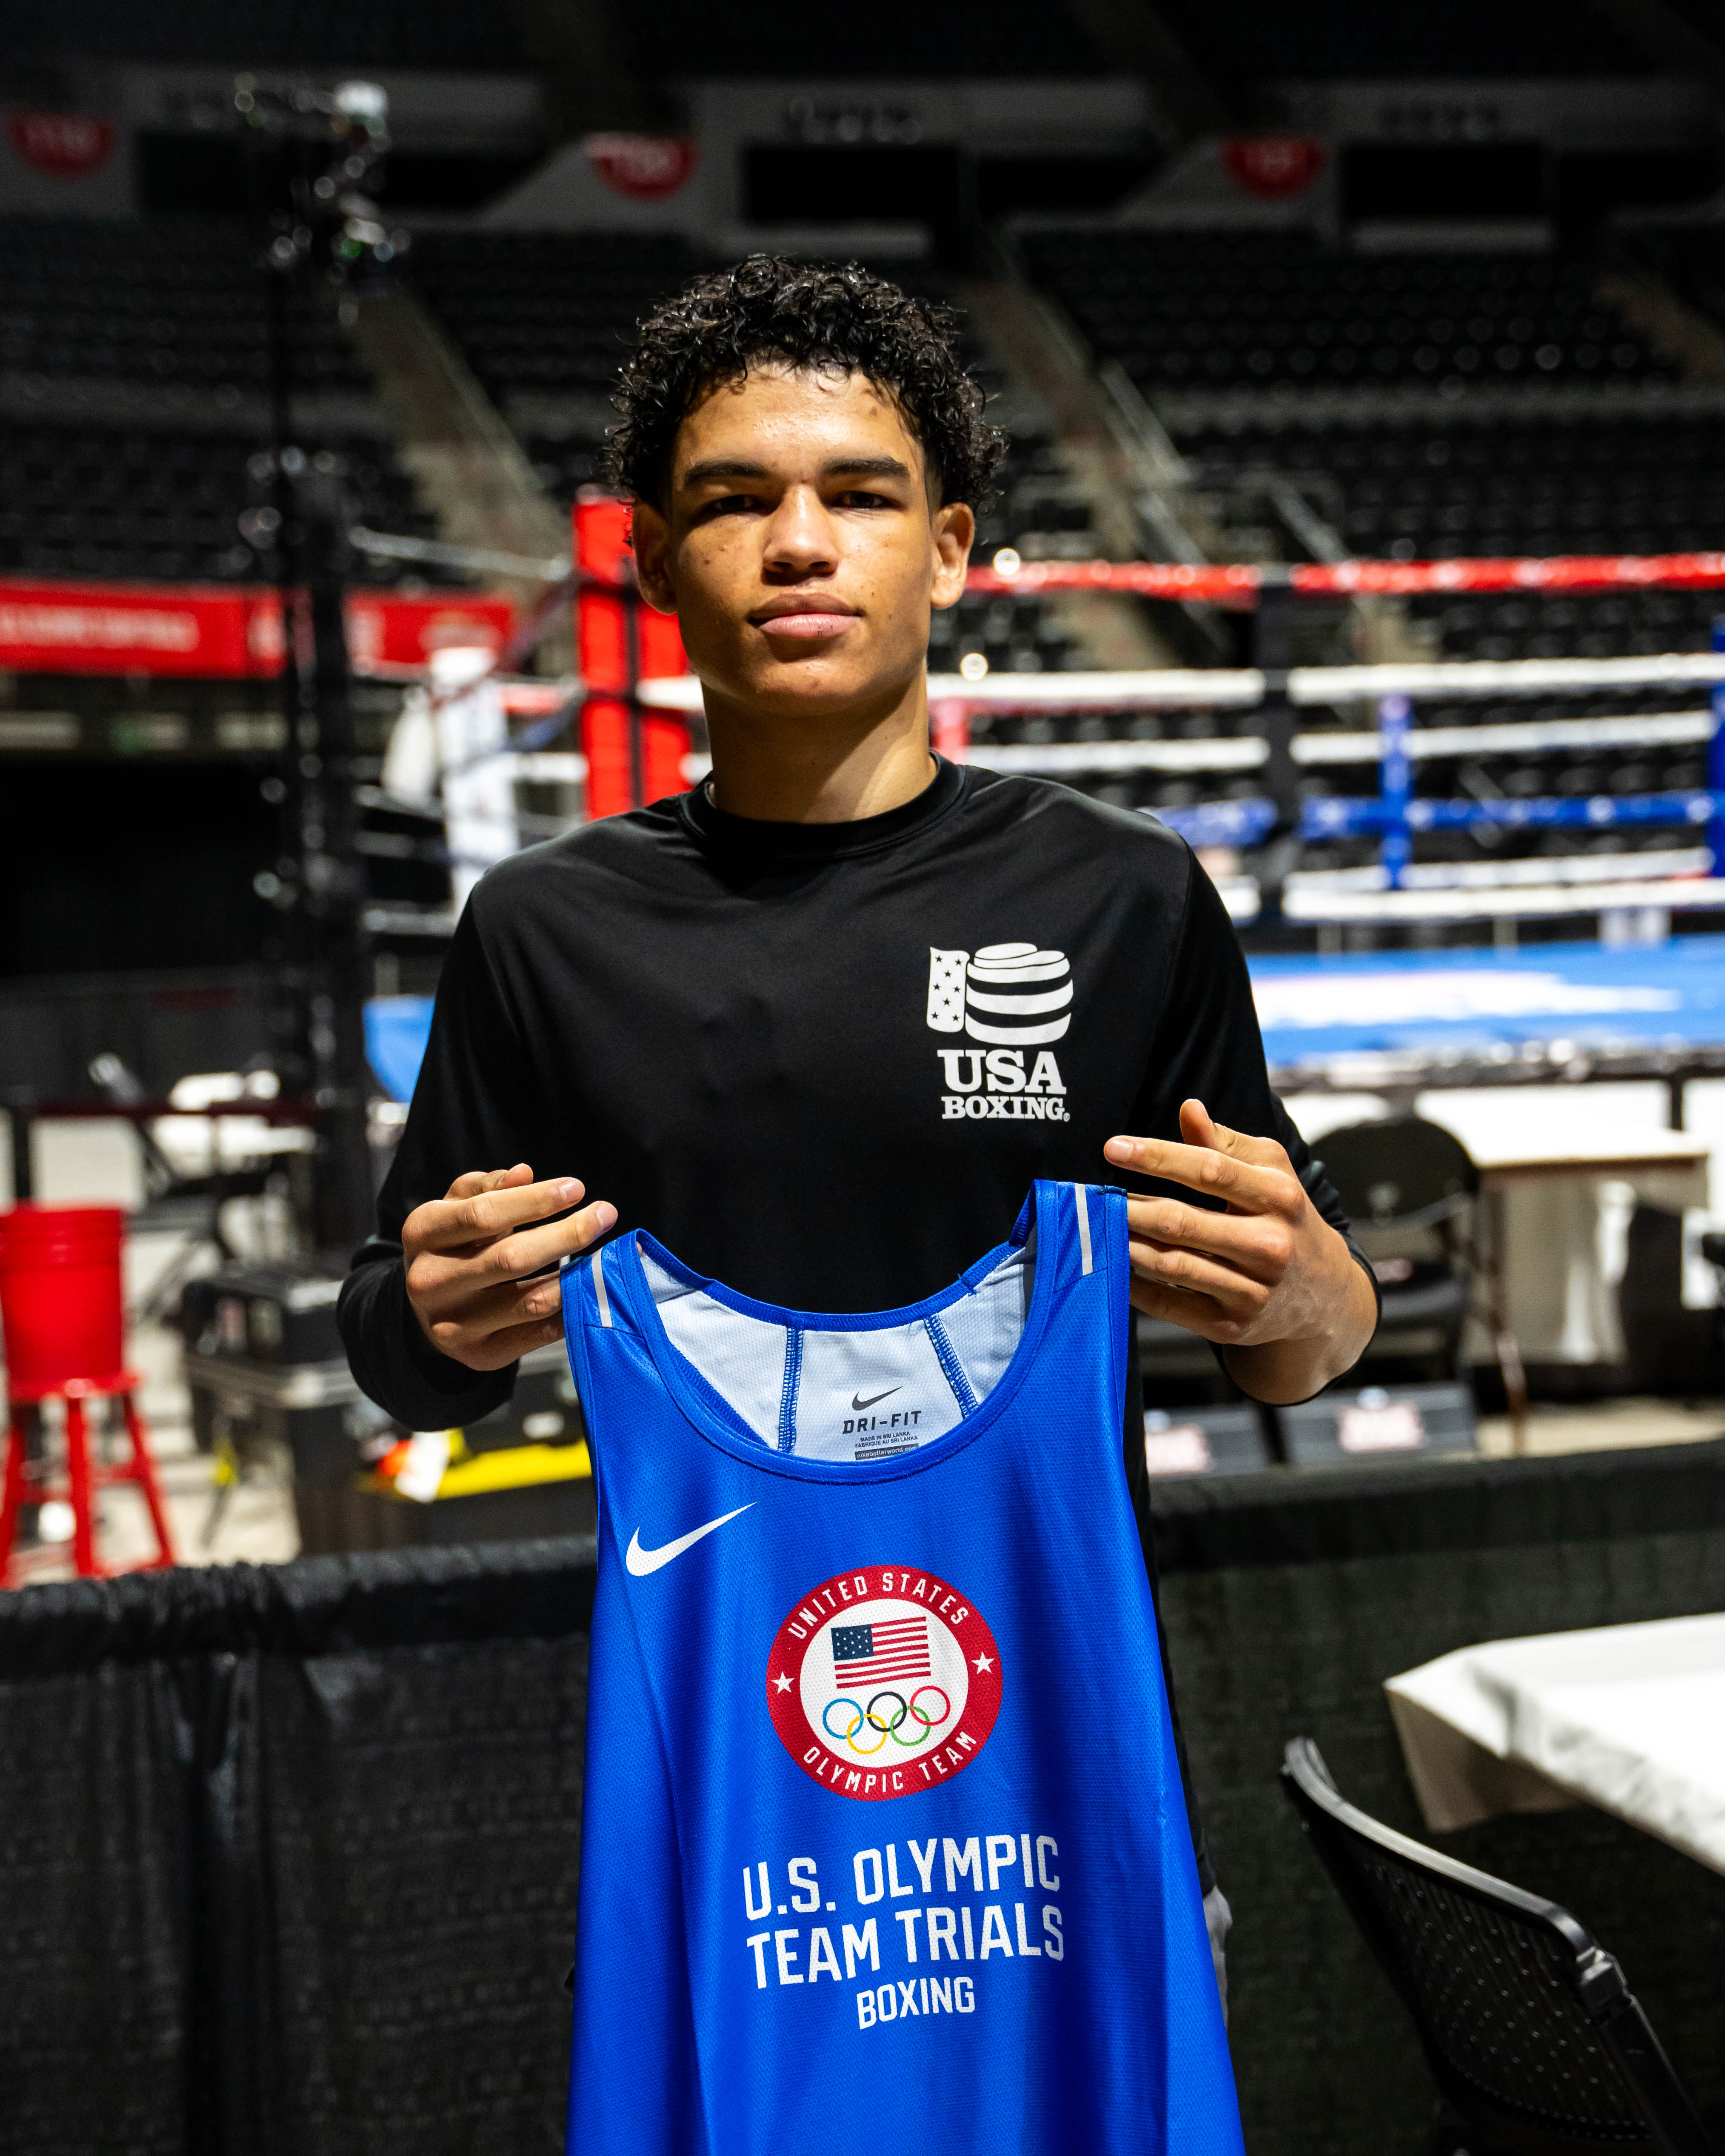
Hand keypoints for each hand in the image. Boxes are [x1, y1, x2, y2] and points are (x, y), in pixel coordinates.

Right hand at [403, 1163, 615, 1371]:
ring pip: (531, 1300)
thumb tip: (523, 1174)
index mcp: (422, 1235)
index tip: (576, 1188)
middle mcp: (430, 1283)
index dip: (534, 1201)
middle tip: (605, 1214)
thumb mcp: (456, 1207)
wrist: (427, 1311)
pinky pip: (540, 1332)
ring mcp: (454, 1325)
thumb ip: (487, 1187)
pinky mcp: (481, 1355)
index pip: (483, 1215)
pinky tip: (590, 1287)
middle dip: (567, 1234)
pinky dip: (572, 1308)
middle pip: (511, 1258)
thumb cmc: (452, 1245)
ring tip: (606, 1252)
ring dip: (578, 1274)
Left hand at [1103, 1100, 1376, 1403]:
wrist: (1325, 1296)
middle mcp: (1270, 1246)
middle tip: (1092, 1195)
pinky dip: (1136, 1284)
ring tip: (1098, 1226)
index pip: (1210, 1171)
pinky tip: (1115, 1263)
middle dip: (1130, 1207)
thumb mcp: (1271, 1173)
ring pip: (1172, 1265)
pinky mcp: (1232, 1326)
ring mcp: (1252, 1291)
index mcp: (1280, 1197)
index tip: (1113, 1148)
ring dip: (1126, 1244)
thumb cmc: (1287, 1218)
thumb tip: (1188, 1109)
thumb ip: (1226, 1143)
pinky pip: (1170, 1304)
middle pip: (1183, 1222)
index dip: (1157, 1157)